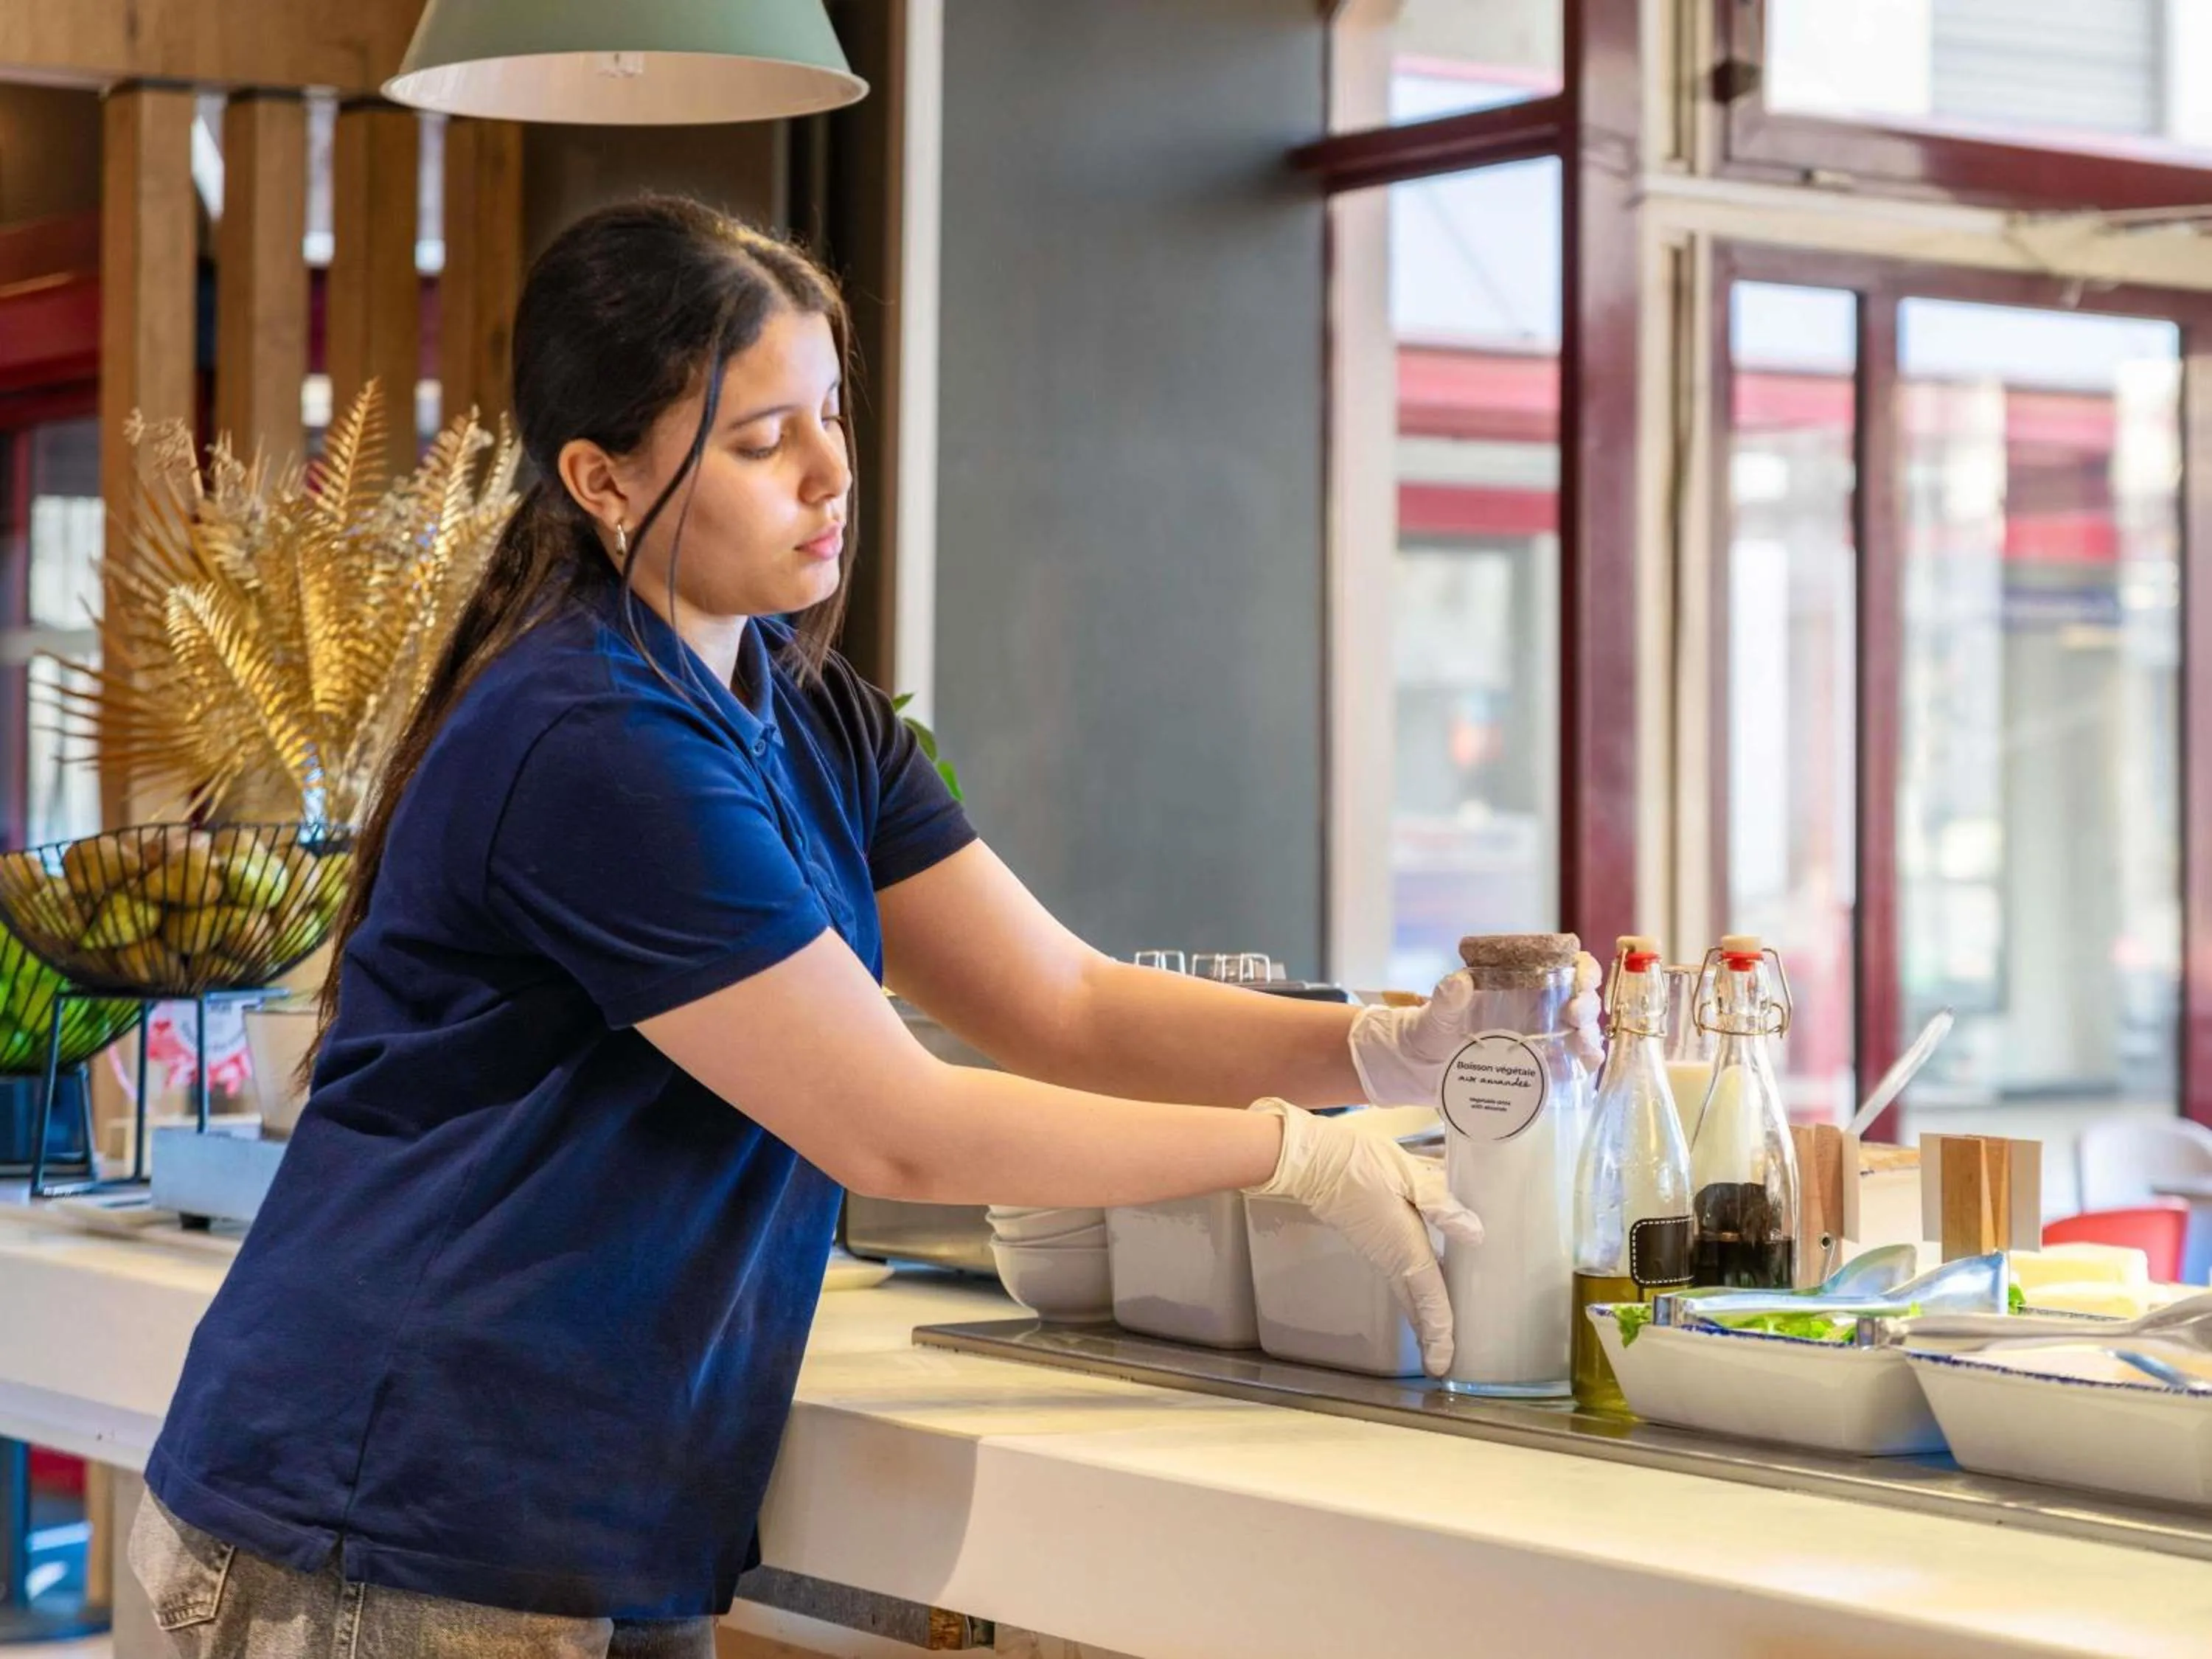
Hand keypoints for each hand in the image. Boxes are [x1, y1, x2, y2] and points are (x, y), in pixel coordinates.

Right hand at [1243, 1099, 1483, 1376]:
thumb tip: (1476, 1233)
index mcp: (1405, 1248)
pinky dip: (1415, 1292)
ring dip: (1423, 1316)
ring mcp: (1380, 1252)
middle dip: (1431, 1336)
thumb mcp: (1407, 1175)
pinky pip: (1400, 1276)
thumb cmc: (1359, 1164)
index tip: (1443, 1366)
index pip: (1432, 1300)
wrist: (1311, 1161)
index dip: (1441, 1334)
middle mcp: (1393, 1258)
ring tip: (1439, 1334)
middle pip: (1417, 1306)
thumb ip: (1442, 1204)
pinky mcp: (1373, 1240)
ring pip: (1408, 1293)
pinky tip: (1426, 1284)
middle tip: (1443, 1363)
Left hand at [1348, 953, 1603, 1107]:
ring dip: (1590, 1035)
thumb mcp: (1436, 1014)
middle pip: (1582, 1001)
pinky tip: (1585, 1065)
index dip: (1583, 969)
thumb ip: (1446, 999)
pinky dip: (1584, 1064)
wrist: (1421, 1069)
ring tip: (1582, 1043)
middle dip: (1587, 1004)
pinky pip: (1572, 1066)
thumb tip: (1458, 982)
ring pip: (1583, 1033)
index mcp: (1522, 986)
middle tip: (1574, 1014)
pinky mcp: (1540, 1071)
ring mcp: (1543, 1042)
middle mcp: (1539, 1010)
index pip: (1566, 968)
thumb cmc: (1432, 1030)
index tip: (1581, 977)